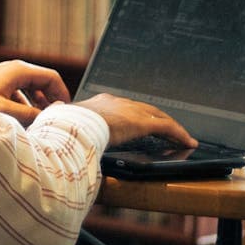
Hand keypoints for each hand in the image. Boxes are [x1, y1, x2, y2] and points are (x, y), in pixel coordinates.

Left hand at [0, 60, 70, 125]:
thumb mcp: (4, 111)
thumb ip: (29, 114)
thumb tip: (50, 116)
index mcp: (18, 70)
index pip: (52, 77)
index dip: (62, 94)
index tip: (65, 113)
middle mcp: (13, 70)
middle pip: (42, 83)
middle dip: (50, 102)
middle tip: (52, 122)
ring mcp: (3, 77)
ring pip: (30, 91)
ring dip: (36, 107)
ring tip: (36, 126)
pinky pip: (18, 96)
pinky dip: (23, 108)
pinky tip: (19, 124)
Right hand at [75, 93, 197, 148]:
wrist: (73, 125)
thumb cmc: (66, 128)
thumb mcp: (68, 126)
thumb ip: (69, 126)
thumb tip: (57, 119)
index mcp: (102, 103)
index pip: (126, 108)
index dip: (136, 115)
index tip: (140, 122)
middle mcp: (119, 102)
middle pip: (146, 110)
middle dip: (159, 119)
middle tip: (170, 130)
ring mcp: (131, 110)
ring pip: (159, 117)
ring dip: (172, 128)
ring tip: (183, 138)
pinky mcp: (142, 122)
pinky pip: (167, 128)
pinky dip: (179, 135)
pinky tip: (188, 142)